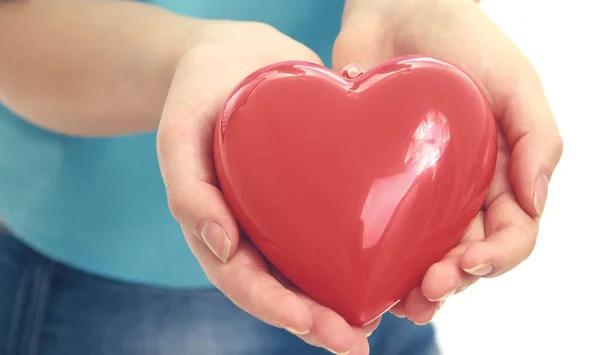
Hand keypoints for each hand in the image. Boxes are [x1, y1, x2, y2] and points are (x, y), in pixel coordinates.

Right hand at [157, 21, 374, 353]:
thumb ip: (187, 188)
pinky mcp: (317, 188)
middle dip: (319, 320)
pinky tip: (394, 260)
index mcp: (219, 228)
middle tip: (356, 343)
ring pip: (316, 265)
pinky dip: (362, 249)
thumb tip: (219, 247)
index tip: (313, 326)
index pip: (244, 281)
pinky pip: (338, 223)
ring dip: (346, 296)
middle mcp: (255, 229)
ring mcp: (286, 211)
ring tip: (385, 315)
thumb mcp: (178, 133)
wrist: (233, 55)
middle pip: (285, 286)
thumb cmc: (197, 94)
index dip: (276, 308)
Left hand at [333, 0, 562, 323]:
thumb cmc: (466, 41)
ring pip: (420, 251)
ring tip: (397, 302)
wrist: (400, 10)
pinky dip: (373, 255)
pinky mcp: (376, 178)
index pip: (510, 234)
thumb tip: (535, 203)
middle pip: (463, 254)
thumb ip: (537, 140)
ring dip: (412, 283)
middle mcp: (460, 190)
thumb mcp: (516, 82)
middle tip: (426, 292)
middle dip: (451, 281)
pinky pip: (376, 224)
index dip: (495, 259)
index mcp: (500, 175)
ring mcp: (417, 188)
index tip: (467, 265)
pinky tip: (361, 272)